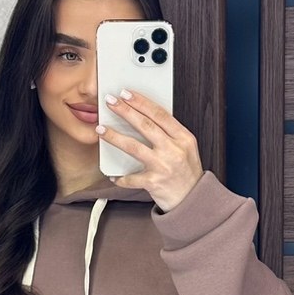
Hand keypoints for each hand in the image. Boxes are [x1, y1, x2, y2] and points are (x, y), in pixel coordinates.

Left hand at [97, 88, 203, 211]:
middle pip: (145, 125)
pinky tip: (113, 175)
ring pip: (134, 147)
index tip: (127, 94)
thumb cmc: (187, 173)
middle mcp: (174, 150)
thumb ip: (170, 134)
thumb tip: (144, 117)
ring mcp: (163, 166)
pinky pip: (131, 177)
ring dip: (115, 136)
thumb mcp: (186, 148)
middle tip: (110, 102)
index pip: (160, 114)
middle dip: (125, 111)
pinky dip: (120, 177)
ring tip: (101, 129)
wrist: (192, 200)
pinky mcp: (154, 182)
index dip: (141, 102)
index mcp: (184, 138)